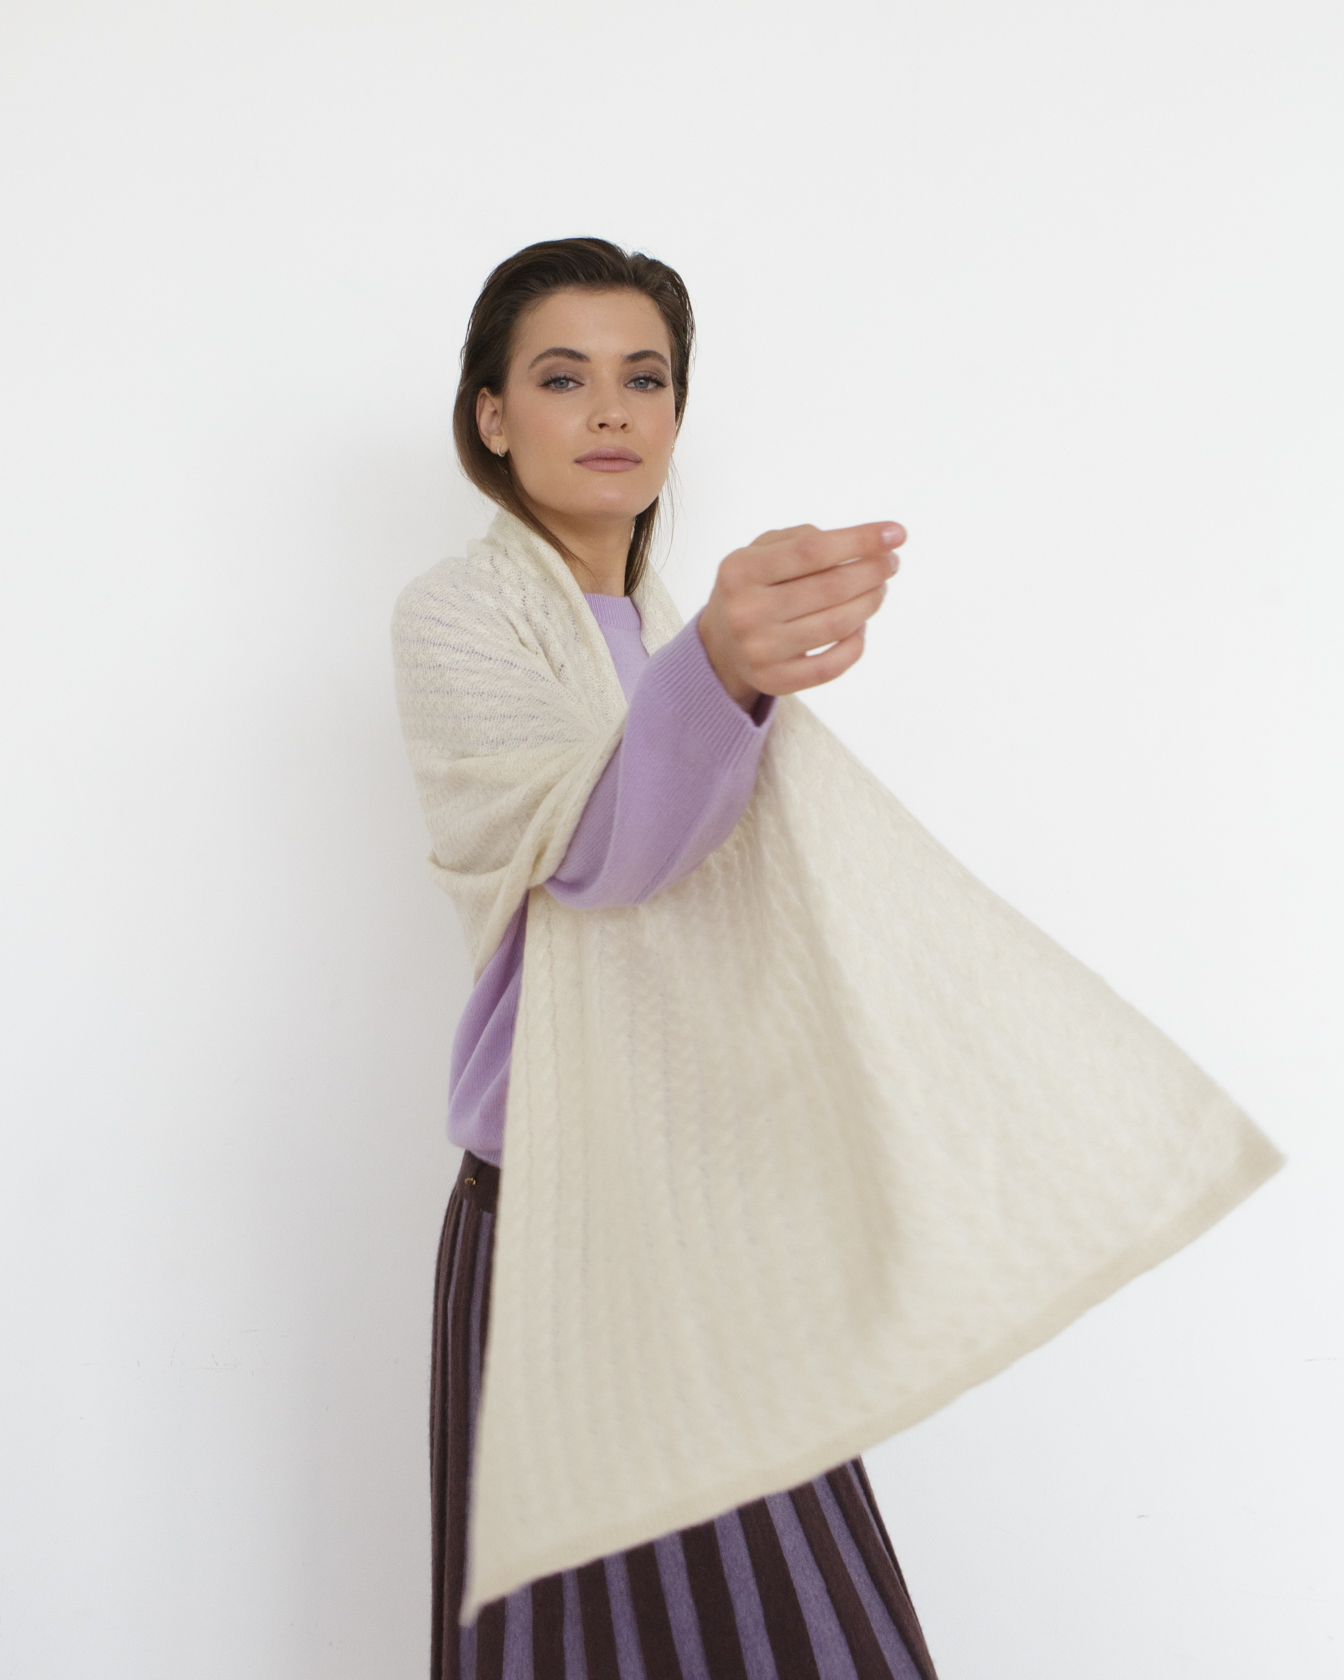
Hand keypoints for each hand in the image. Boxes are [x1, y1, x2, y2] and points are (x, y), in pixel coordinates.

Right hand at [696, 521, 906, 707]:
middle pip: (830, 588)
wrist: (719, 644)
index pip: (812, 551)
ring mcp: (759, 651)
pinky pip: (831, 666)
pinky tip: (860, 625)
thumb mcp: (760, 551)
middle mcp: (746, 612)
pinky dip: (856, 644)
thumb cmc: (752, 587)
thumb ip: (803, 538)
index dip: (859, 541)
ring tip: (879, 589)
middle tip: (890, 563)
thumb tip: (861, 546)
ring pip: (836, 626)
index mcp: (740, 570)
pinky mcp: (774, 681)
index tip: (895, 533)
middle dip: (872, 571)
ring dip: (869, 603)